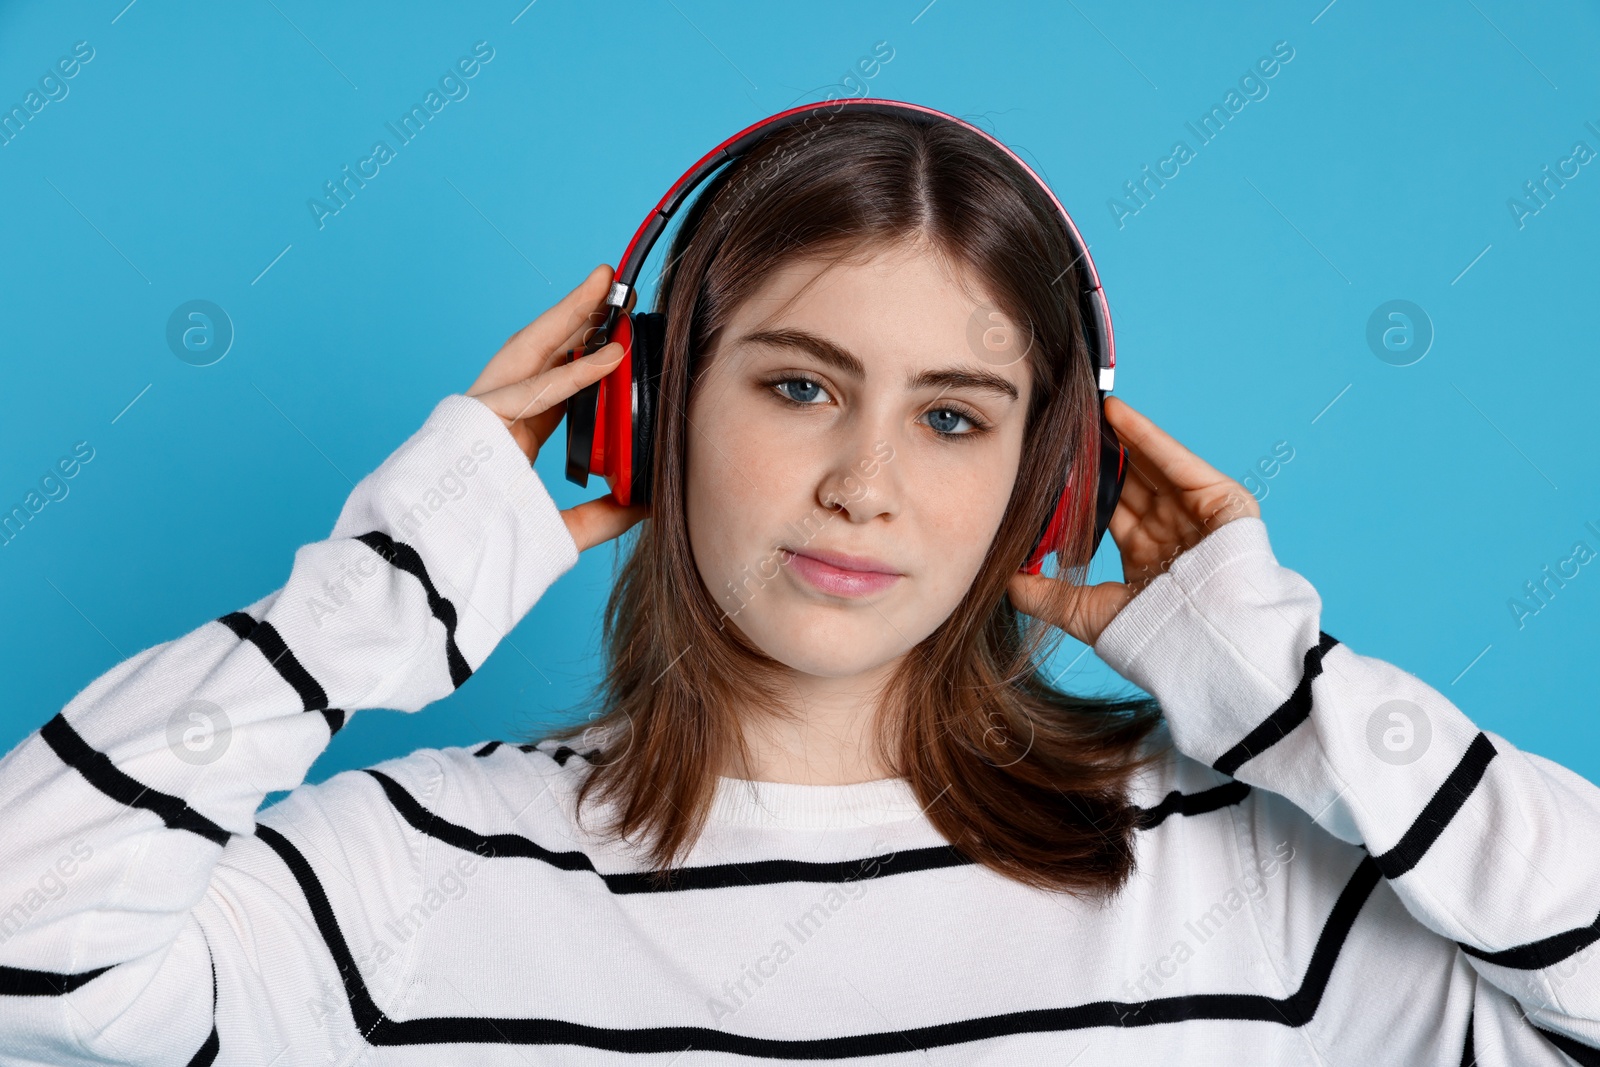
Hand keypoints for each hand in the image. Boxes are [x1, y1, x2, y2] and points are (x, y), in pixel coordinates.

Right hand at [465, 263, 649, 552]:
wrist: (438, 569)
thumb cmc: (487, 550)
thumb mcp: (565, 531)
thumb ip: (605, 515)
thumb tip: (649, 503)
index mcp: (511, 436)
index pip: (553, 382)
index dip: (585, 355)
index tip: (618, 337)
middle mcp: (495, 416)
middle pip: (540, 353)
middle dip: (575, 316)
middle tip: (611, 288)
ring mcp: (482, 412)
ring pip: (530, 351)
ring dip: (568, 315)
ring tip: (603, 287)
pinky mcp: (477, 419)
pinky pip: (534, 389)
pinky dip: (575, 373)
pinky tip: (608, 356)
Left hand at [1006, 396, 1260, 646]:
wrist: (1200, 642)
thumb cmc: (1152, 636)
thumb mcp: (1087, 614)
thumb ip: (1046, 596)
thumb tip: (1006, 578)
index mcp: (1147, 560)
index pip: (1111, 513)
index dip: (1084, 491)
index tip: (1052, 469)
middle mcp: (1173, 534)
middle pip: (1131, 485)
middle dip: (1098, 460)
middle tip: (1066, 431)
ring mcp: (1198, 516)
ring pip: (1151, 466)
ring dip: (1118, 439)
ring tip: (1085, 414)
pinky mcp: (1221, 500)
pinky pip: (1176, 460)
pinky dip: (1146, 434)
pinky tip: (1115, 412)